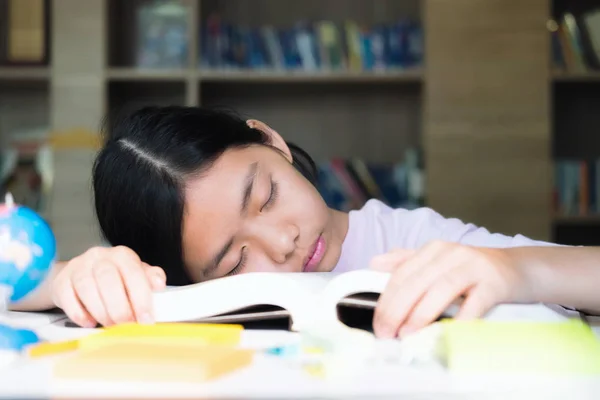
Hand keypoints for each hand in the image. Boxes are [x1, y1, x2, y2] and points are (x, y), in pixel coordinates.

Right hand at [51, 246, 165, 326]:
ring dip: (101, 312)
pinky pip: (67, 297)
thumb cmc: (114, 278)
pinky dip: (80, 314)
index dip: (141, 298)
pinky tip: (90, 322)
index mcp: (122, 255)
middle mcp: (99, 256)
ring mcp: (78, 267)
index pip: (133, 273)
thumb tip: (159, 284)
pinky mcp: (61, 281)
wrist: (80, 275)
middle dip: (120, 307)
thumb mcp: (135, 276)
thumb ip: (149, 279)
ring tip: (111, 325)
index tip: (146, 319)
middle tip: (126, 325)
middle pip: (108, 279)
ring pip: (87, 288)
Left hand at [370, 240, 530, 338]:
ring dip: (421, 313)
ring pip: (441, 289)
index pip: (402, 274)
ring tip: (407, 334)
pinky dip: (462, 318)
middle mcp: (451, 253)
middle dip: (397, 309)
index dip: (386, 300)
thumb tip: (374, 263)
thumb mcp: (438, 261)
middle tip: (387, 333)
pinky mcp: (495, 282)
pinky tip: (450, 333)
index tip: (378, 324)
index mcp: (433, 250)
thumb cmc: (472, 271)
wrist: (518, 269)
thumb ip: (406, 261)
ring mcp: (474, 266)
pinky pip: (476, 302)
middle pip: (417, 281)